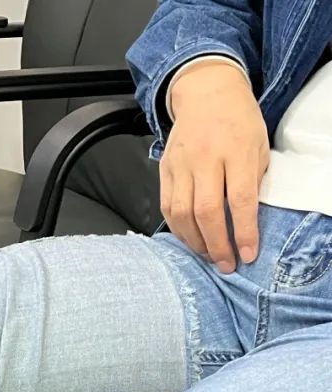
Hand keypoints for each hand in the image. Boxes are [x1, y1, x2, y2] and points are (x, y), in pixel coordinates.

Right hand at [163, 61, 268, 272]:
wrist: (206, 95)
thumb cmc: (238, 121)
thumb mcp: (258, 146)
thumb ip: (252, 180)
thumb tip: (246, 221)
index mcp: (236, 151)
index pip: (240, 199)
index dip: (244, 231)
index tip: (248, 254)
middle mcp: (205, 158)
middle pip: (206, 211)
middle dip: (216, 244)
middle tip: (225, 264)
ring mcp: (181, 164)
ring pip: (182, 213)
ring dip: (194, 241)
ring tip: (207, 255)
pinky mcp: (165, 169)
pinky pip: (167, 206)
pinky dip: (177, 227)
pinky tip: (188, 238)